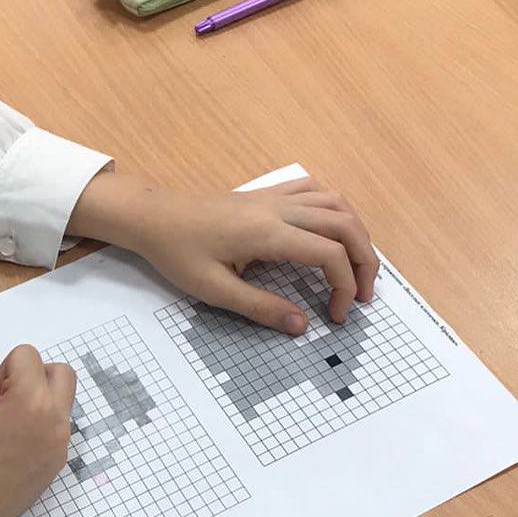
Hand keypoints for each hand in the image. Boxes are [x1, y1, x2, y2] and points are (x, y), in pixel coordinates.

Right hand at [0, 345, 76, 516]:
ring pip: (58, 403)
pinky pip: (53, 430)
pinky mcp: (52, 469)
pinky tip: (3, 447)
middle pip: (60, 374)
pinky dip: (33, 427)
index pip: (26, 356)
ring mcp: (58, 449)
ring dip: (32, 403)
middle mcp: (55, 425)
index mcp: (32, 404)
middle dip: (29, 378)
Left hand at [68, 173, 378, 334]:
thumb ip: (261, 308)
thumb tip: (302, 326)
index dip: (345, 286)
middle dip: (364, 261)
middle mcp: (279, 208)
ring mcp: (274, 196)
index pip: (329, 254)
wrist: (153, 216)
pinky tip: (332, 230)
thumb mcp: (214, 290)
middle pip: (345, 224)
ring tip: (355, 266)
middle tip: (363, 295)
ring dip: (356, 233)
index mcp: (268, 233)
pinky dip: (335, 209)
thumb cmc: (178, 253)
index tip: (336, 315)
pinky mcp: (267, 193)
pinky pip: (315, 190)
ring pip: (336, 203)